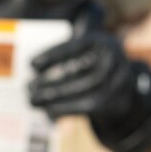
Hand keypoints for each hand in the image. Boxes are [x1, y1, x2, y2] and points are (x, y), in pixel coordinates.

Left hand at [29, 33, 150, 151]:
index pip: (75, 45)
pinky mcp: (113, 101)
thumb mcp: (83, 54)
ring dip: (55, 95)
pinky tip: (48, 110)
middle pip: (78, 69)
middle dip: (51, 79)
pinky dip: (65, 107)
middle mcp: (113, 58)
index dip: (53, 54)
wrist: (122, 94)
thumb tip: (33, 68)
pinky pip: (87, 105)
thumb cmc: (92, 70)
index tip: (31, 64)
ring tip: (33, 99)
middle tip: (28, 87)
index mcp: (102, 41)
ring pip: (82, 88)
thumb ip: (64, 55)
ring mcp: (117, 80)